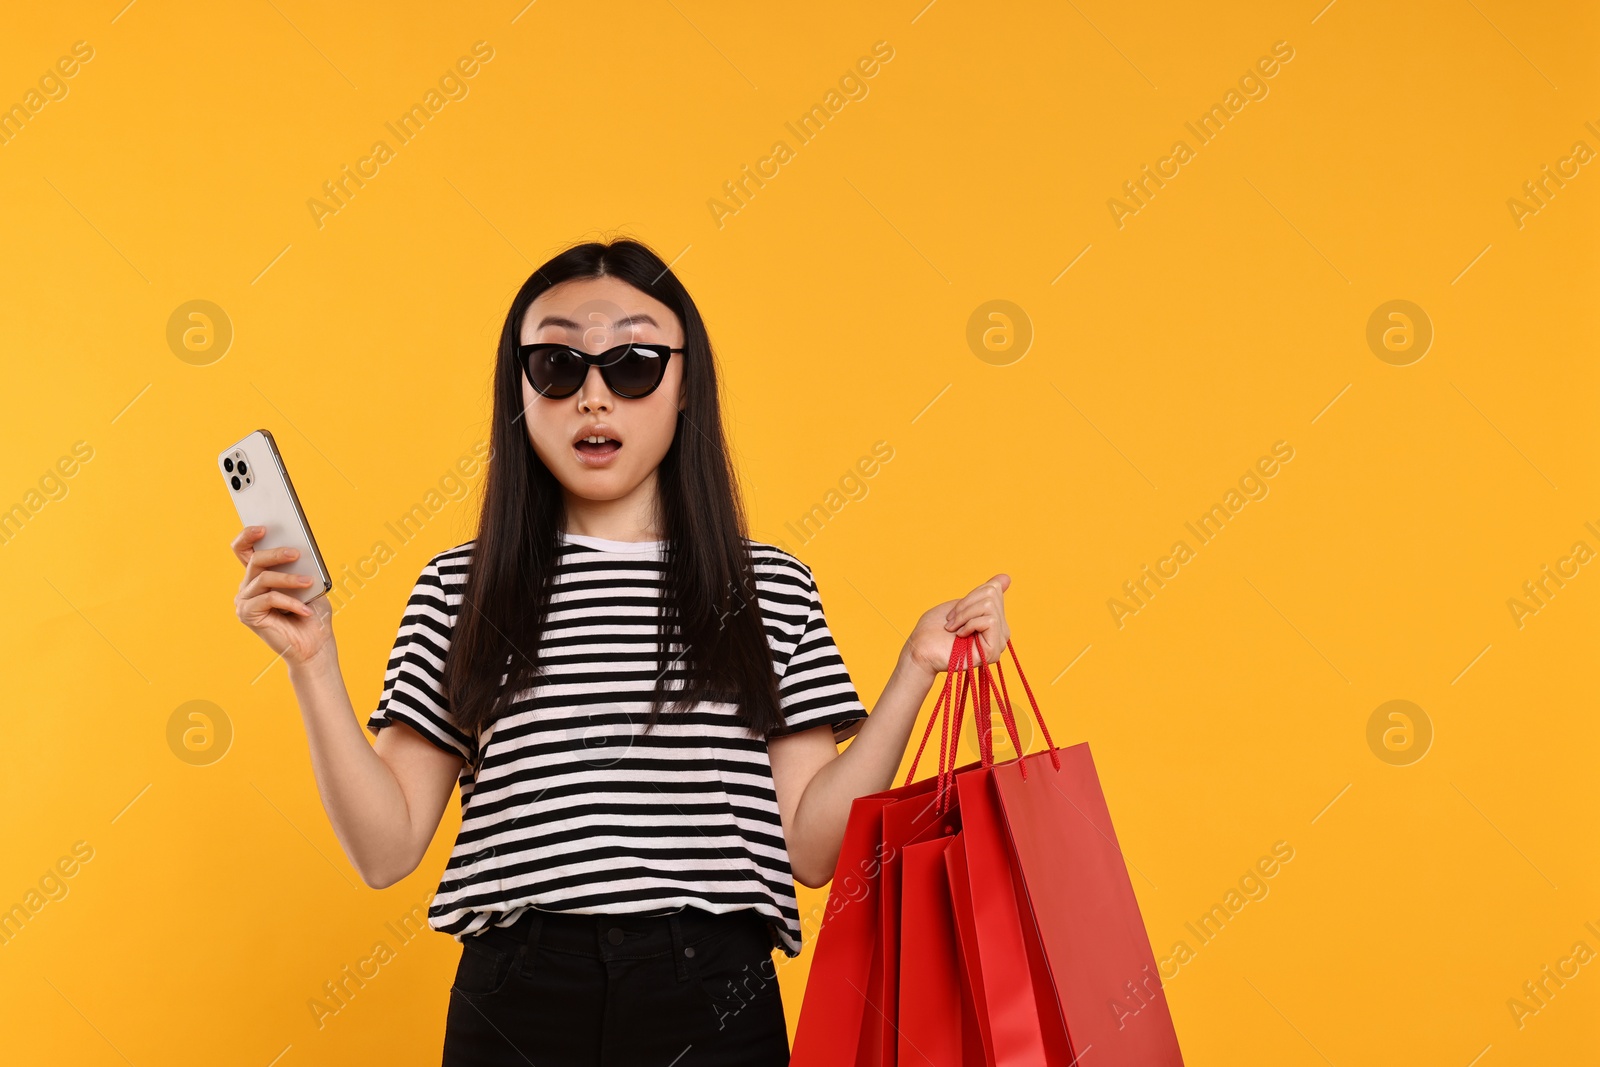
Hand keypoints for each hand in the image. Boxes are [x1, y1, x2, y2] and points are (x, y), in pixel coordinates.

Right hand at [231, 526, 335, 666]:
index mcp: (259, 576)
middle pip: (255, 560)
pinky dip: (289, 602)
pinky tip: (304, 610)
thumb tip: (295, 550)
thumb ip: (299, 568)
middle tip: (295, 553)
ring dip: (289, 579)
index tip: (263, 527)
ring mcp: (245, 601)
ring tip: (309, 582)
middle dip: (275, 553)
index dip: (248, 536)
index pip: (244, 550)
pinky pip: (268, 599)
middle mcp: (248, 586)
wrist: (315, 646)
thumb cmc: (313, 614)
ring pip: (263, 579)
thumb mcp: (310, 585)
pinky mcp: (247, 615)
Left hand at [902, 574, 1011, 678]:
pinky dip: (968, 624)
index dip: (970, 595)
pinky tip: (959, 636)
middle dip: (965, 604)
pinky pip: (989, 621)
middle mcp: (1000, 631)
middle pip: (992, 594)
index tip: (955, 612)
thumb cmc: (935, 629)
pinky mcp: (993, 651)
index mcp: (994, 619)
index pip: (994, 589)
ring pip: (989, 606)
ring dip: (963, 615)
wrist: (921, 649)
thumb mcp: (960, 604)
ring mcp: (998, 642)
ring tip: (953, 628)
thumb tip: (1007, 577)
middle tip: (950, 621)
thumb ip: (985, 593)